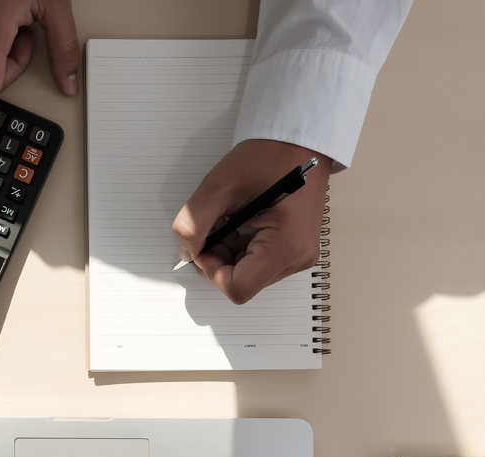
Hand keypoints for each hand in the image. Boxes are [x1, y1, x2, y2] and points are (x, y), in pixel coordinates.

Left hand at [172, 140, 331, 304]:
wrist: (298, 139)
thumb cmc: (270, 154)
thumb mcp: (219, 185)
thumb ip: (193, 223)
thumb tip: (186, 252)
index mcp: (287, 245)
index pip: (238, 288)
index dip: (211, 271)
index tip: (202, 246)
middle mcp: (298, 257)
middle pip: (243, 284)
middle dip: (218, 261)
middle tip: (212, 228)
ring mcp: (299, 255)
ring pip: (249, 276)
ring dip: (228, 254)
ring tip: (228, 220)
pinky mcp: (295, 249)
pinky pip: (259, 264)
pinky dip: (240, 249)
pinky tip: (239, 224)